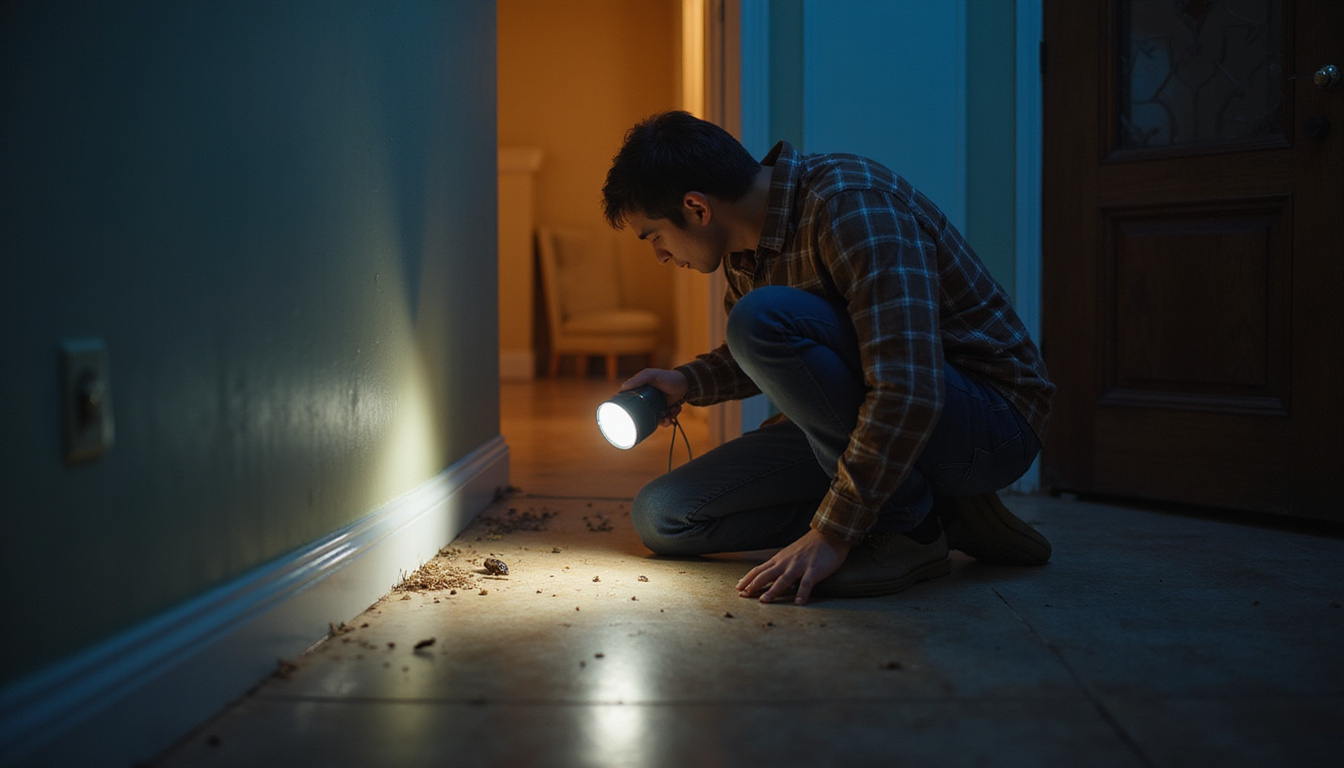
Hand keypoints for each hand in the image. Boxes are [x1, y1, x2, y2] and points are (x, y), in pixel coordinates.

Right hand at [620, 368, 688, 425]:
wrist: (684, 383)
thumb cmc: (666, 377)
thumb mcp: (650, 376)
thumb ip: (637, 380)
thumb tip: (621, 389)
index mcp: (638, 393)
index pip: (628, 403)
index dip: (626, 411)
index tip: (628, 416)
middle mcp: (645, 402)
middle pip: (640, 416)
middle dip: (648, 419)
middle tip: (658, 416)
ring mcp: (655, 408)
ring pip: (653, 421)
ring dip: (662, 420)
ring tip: (668, 414)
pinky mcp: (664, 412)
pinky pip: (663, 421)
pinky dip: (670, 419)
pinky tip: (674, 410)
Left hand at [736, 529, 851, 604]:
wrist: (829, 534)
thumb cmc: (810, 545)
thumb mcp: (790, 553)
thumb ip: (781, 564)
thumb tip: (770, 575)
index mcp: (780, 559)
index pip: (759, 570)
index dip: (747, 579)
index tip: (738, 588)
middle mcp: (786, 563)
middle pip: (766, 575)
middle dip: (753, 586)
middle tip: (743, 596)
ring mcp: (800, 566)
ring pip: (783, 580)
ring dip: (773, 591)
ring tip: (764, 601)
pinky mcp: (814, 570)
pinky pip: (807, 583)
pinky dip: (802, 593)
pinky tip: (798, 602)